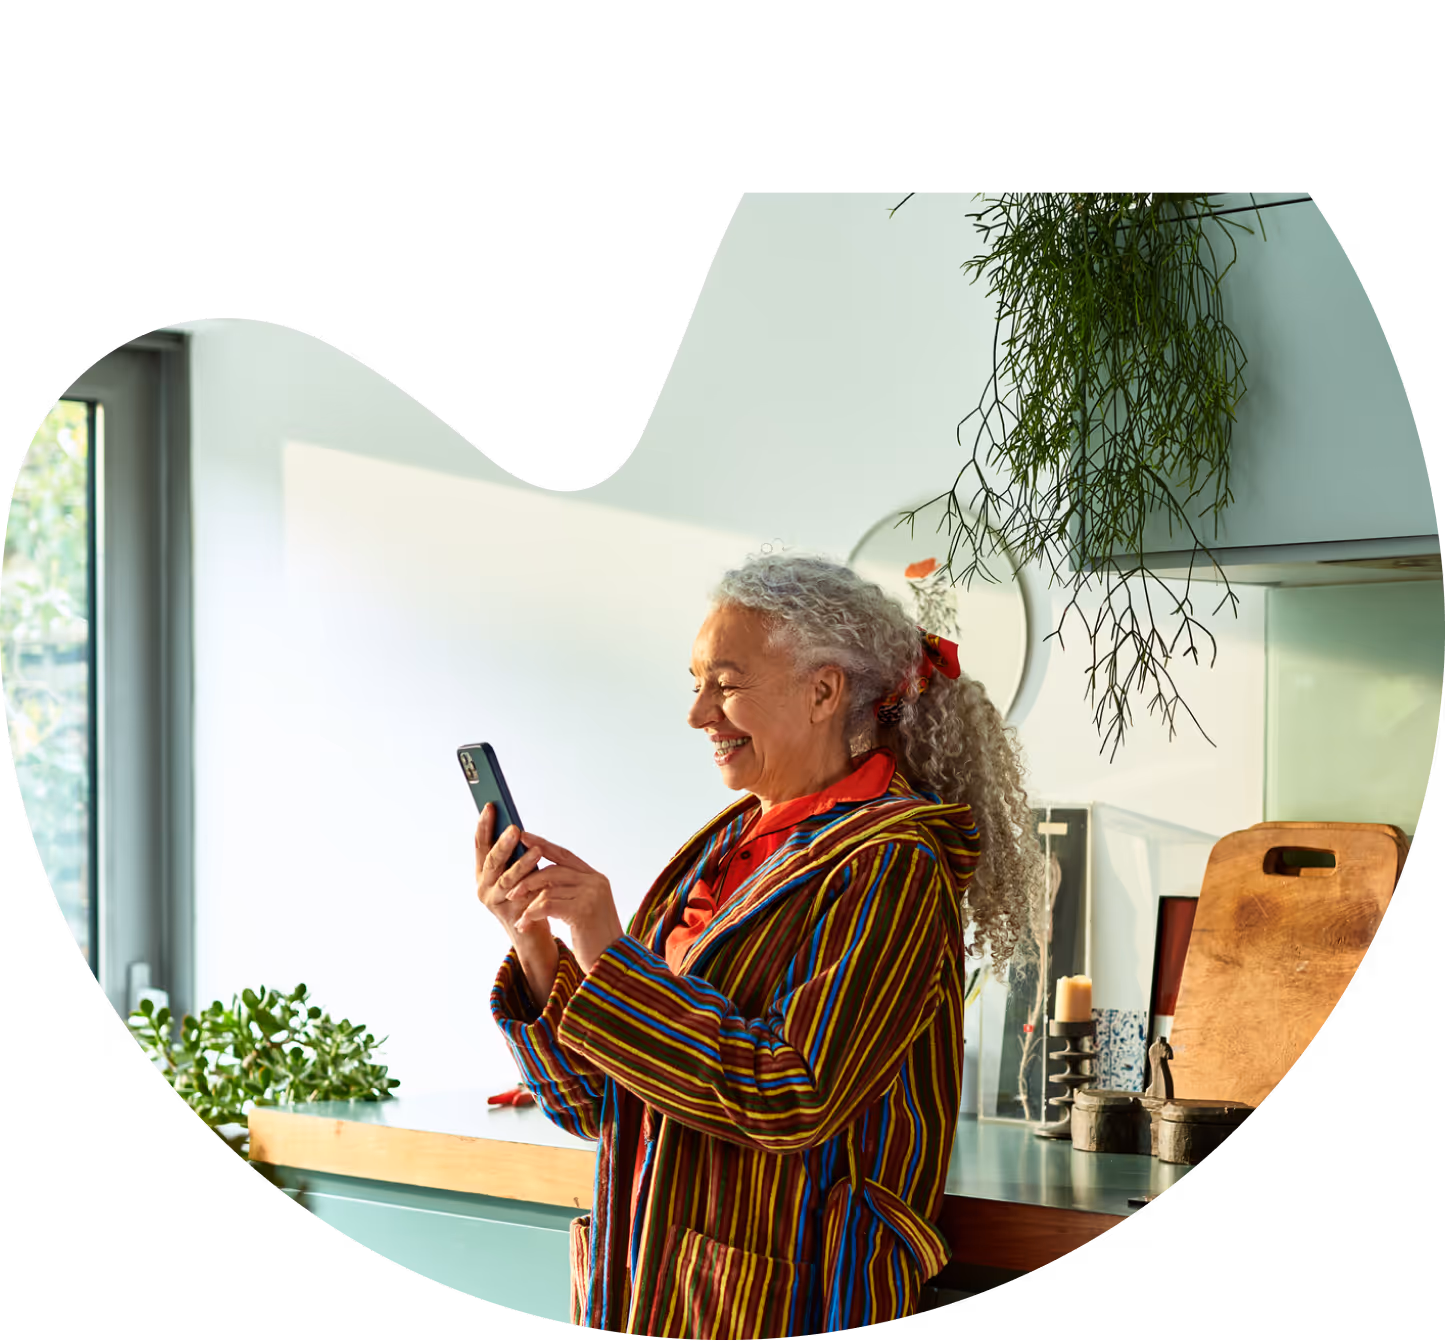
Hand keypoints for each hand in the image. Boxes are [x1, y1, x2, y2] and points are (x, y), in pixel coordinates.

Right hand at [475, 804, 551, 951]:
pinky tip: (542, 870)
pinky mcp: (509, 913)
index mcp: (483, 871)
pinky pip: (521, 895)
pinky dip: (531, 881)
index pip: (481, 844)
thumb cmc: (525, 895)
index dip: (484, 825)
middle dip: (502, 843)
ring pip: (507, 878)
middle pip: (491, 860)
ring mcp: (494, 900)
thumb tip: (520, 829)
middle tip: (514, 828)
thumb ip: (514, 855)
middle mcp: (483, 885)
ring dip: (522, 863)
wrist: (530, 934)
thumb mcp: (516, 872)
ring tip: (536, 850)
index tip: (490, 805)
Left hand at [505, 832, 625, 974]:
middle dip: (528, 879)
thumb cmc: (594, 939)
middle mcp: (595, 881)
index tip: (523, 836)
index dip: (542, 845)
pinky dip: (531, 914)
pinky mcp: (583, 910)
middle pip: (553, 870)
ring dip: (528, 902)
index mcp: (596, 877)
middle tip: (511, 892)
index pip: (565, 855)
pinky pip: (547, 905)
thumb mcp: (583, 908)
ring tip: (519, 915)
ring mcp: (591, 894)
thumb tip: (538, 879)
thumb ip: (568, 891)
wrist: (611, 963)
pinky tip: (524, 924)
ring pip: (548, 888)